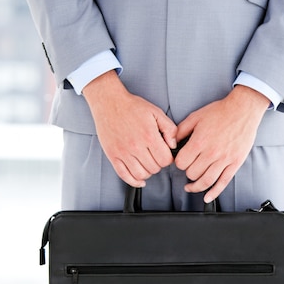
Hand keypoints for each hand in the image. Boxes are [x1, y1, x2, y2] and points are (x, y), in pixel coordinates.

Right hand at [83, 71, 177, 186]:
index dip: (168, 159)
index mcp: (149, 136)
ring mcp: (123, 152)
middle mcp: (136, 146)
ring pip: (141, 174)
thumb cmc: (132, 106)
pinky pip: (124, 176)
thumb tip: (173, 145)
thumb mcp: (156, 112)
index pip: (165, 160)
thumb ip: (170, 129)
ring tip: (147, 163)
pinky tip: (139, 179)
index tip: (165, 154)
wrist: (109, 102)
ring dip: (147, 172)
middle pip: (154, 169)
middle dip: (158, 164)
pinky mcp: (113, 155)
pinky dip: (134, 181)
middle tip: (155, 156)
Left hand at [175, 85, 269, 202]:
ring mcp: (224, 160)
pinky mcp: (235, 163)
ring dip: (195, 186)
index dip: (178, 162)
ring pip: (205, 181)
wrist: (242, 109)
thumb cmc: (220, 112)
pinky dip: (214, 193)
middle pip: (192, 173)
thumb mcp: (195, 117)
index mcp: (199, 142)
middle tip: (189, 168)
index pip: (181, 163)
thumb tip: (171, 143)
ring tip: (191, 186)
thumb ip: (180, 131)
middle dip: (187, 172)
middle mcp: (211, 153)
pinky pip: (223, 183)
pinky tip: (207, 197)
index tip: (181, 160)